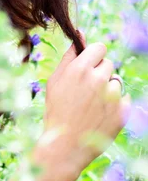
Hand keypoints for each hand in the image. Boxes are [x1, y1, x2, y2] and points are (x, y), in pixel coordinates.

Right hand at [42, 38, 129, 174]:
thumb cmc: (56, 110)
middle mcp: (98, 79)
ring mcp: (112, 96)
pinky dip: (115, 105)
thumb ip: (69, 56)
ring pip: (116, 82)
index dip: (94, 56)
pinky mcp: (123, 112)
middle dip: (100, 73)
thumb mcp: (55, 80)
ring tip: (92, 105)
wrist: (64, 146)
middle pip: (108, 64)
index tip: (89, 66)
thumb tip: (80, 34)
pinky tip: (100, 115)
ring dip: (108, 90)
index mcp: (80, 69)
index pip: (100, 47)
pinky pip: (124, 99)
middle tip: (86, 91)